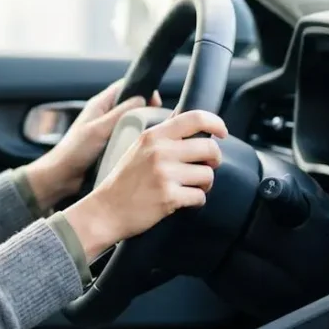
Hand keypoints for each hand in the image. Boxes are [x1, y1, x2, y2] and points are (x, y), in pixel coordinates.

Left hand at [25, 79, 162, 208]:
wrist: (62, 177)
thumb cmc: (74, 151)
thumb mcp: (99, 129)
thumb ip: (120, 113)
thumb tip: (141, 98)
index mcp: (100, 104)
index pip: (125, 86)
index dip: (142, 90)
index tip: (155, 102)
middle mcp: (105, 115)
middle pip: (132, 105)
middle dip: (146, 111)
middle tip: (157, 122)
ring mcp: (108, 130)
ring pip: (132, 123)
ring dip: (142, 128)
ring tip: (153, 137)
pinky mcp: (111, 145)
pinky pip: (128, 139)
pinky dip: (136, 141)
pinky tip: (143, 149)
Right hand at [61, 110, 228, 259]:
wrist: (105, 210)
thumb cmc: (124, 181)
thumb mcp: (138, 148)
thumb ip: (163, 136)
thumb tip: (190, 123)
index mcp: (153, 136)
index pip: (195, 118)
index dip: (216, 123)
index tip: (222, 132)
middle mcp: (160, 151)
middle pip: (209, 148)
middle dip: (214, 160)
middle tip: (205, 167)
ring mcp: (164, 174)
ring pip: (208, 175)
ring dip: (203, 184)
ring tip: (189, 187)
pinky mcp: (169, 197)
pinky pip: (200, 196)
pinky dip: (195, 201)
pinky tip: (182, 201)